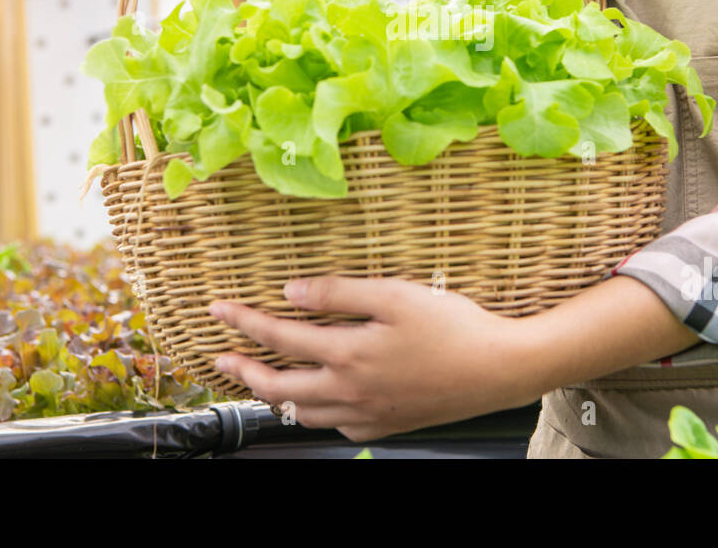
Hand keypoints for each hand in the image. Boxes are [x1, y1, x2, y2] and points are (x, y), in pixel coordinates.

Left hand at [208, 275, 539, 442]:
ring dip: (271, 395)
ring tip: (256, 380)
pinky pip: (334, 426)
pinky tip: (315, 400)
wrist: (499, 369)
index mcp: (348, 355)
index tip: (219, 310)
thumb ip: (339, 292)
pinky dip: (312, 413)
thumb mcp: (395, 295)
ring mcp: (366, 414)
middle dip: (242, 369)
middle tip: (220, 358)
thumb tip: (291, 292)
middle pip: (278, 385)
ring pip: (301, 413)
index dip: (244, 322)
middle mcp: (349, 392)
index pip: (278, 338)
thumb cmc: (453, 327)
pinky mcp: (385, 426)